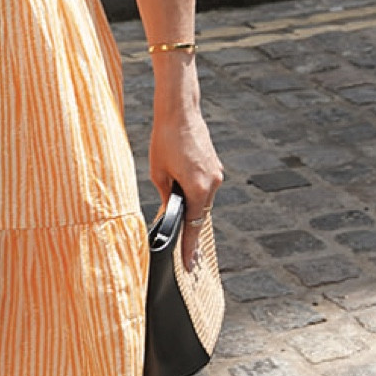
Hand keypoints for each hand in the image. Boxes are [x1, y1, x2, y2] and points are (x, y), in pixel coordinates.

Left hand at [151, 103, 222, 269]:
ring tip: (177, 215)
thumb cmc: (165, 139)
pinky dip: (196, 194)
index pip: (194, 226)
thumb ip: (166, 197)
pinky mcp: (215, 165)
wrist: (180, 110)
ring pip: (203, 200)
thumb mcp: (158, 172)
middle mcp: (213, 183)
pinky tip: (183, 193)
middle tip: (184, 250)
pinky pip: (206, 188)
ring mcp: (217, 173)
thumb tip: (169, 211)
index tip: (190, 265)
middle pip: (200, 214)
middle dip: (190, 228)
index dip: (190, 247)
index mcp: (198, 188)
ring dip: (192, 207)